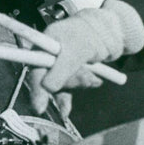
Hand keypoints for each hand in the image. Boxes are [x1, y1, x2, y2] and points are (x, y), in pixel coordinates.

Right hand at [29, 0, 143, 113]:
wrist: (107, 33)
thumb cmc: (89, 35)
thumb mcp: (77, 51)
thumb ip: (62, 69)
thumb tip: (47, 88)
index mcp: (44, 44)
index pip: (36, 67)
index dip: (36, 87)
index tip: (39, 107)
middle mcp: (47, 56)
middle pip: (48, 80)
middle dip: (68, 83)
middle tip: (87, 76)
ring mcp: (57, 66)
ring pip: (60, 86)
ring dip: (77, 85)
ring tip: (94, 77)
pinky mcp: (66, 74)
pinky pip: (65, 91)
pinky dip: (69, 99)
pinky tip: (67, 111)